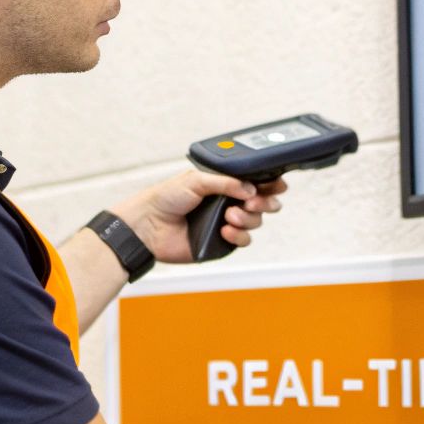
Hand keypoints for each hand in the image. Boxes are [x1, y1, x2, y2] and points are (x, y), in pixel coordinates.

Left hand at [107, 169, 287, 263]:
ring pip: (256, 221)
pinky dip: (239, 235)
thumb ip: (227, 182)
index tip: (276, 184)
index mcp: (224, 183)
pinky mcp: (222, 242)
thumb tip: (251, 188)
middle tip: (252, 202)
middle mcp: (229, 202)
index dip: (269, 183)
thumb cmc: (165, 198)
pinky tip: (224, 230)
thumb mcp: (196, 180)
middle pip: (263, 202)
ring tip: (229, 216)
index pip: (255, 182)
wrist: (148, 226)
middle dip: (265, 201)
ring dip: (248, 218)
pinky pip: (244, 240)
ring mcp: (227, 222)